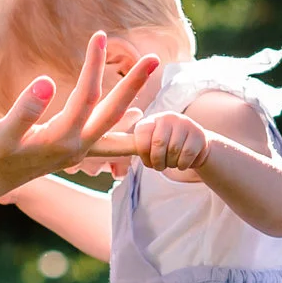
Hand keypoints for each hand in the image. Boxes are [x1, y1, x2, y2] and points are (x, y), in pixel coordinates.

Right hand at [0, 32, 158, 202]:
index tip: (100, 36)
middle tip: (156, 59)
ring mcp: (76, 151)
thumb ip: (25, 110)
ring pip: (114, 127)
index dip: (94, 66)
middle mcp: (76, 148)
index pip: (87, 97)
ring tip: (152, 87)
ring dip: (134, 104)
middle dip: (135, 85)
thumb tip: (46, 82)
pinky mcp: (70, 151)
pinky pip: (106, 138)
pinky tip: (132, 117)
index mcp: (62, 141)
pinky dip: (123, 126)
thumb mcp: (1, 134)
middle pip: (113, 113)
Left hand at [88, 111, 208, 176]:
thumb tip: (82, 153)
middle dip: (159, 162)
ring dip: (172, 164)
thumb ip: (124, 146)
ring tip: (173, 160)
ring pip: (173, 153)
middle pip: (158, 147)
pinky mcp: (199, 134)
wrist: (195, 145)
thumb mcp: (145, 145)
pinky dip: (184, 165)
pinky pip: (187, 157)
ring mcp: (184, 124)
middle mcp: (166, 117)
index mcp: (149, 121)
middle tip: (161, 164)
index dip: (145, 154)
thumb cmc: (164, 148)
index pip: (141, 138)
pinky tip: (184, 160)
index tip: (149, 159)